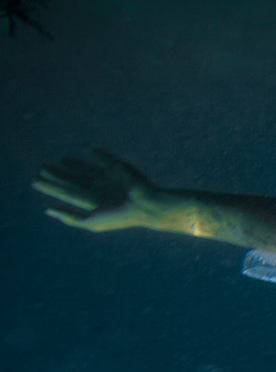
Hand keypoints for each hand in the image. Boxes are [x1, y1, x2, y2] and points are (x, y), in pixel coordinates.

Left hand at [34, 149, 165, 232]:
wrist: (144, 204)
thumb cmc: (119, 215)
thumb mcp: (91, 222)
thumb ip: (71, 218)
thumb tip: (48, 210)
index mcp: (93, 202)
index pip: (68, 192)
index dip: (51, 187)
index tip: (35, 181)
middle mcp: (99, 190)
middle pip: (74, 181)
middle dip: (58, 175)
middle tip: (41, 168)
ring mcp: (109, 178)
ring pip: (87, 169)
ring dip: (74, 164)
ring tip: (60, 159)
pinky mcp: (119, 167)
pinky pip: (107, 159)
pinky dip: (101, 154)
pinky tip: (94, 150)